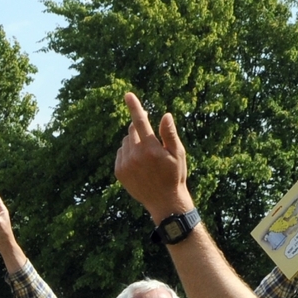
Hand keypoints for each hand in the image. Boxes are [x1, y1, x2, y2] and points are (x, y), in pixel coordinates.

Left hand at [114, 92, 195, 221]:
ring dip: (134, 143)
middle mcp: (136, 155)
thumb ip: (170, 135)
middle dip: (140, 130)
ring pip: (125, 142)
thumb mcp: (179, 155)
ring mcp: (125, 164)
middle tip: (151, 143)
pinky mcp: (119, 172)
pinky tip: (138, 165)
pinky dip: (127, 154)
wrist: (164, 202)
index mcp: (151, 149)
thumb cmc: (174, 176)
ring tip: (146, 158)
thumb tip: (165, 115)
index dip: (135, 106)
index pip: (141, 122)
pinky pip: (120, 154)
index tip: (127, 94)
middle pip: (132, 130)